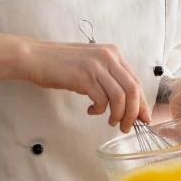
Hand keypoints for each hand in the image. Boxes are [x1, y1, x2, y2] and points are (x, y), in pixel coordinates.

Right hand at [23, 40, 149, 132]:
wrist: (36, 57)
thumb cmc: (62, 64)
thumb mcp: (91, 65)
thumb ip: (108, 77)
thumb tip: (126, 102)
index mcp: (113, 53)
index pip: (135, 81)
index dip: (142, 102)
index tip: (144, 118)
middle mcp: (108, 57)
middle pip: (133, 90)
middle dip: (133, 113)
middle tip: (126, 126)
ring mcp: (96, 66)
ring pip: (120, 97)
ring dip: (118, 115)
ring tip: (111, 122)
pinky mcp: (84, 77)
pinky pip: (102, 100)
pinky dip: (100, 110)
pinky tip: (91, 110)